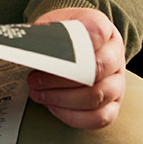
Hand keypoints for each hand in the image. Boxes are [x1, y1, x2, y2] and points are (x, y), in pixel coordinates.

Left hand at [26, 6, 125, 129]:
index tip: (48, 54)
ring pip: (97, 96)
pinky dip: (73, 116)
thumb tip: (24, 45)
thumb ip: (41, 34)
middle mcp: (115, 54)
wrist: (76, 47)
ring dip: (62, 99)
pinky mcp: (113, 104)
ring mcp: (118, 81)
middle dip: (59, 79)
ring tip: (38, 94)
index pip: (96, 32)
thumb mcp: (51, 25)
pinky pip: (100, 117)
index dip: (73, 45)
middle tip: (33, 80)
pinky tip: (53, 107)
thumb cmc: (63, 38)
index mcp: (102, 28)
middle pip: (96, 69)